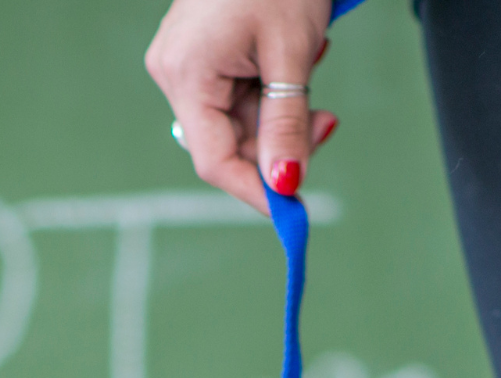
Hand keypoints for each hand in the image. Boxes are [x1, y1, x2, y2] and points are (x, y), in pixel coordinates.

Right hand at [146, 0, 340, 215]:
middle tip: (327, 123)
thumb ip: (287, 124)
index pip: (214, 158)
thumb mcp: (293, 53)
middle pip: (225, 138)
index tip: (292, 207)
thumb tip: (286, 183)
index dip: (253, 188)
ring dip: (278, 107)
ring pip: (233, 114)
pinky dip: (267, 86)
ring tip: (312, 60)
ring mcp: (182, 59)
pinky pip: (232, 89)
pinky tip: (292, 56)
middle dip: (277, 138)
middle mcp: (173, 71)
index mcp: (186, 73)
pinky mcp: (197, 48)